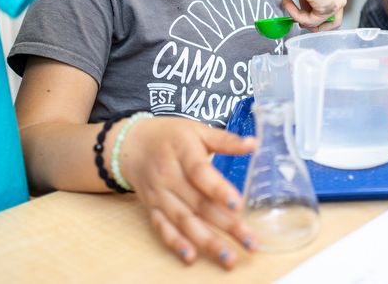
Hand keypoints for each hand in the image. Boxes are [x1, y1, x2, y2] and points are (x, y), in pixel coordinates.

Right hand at [118, 117, 256, 268]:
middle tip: (250, 241)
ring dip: (206, 241)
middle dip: (226, 224)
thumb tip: (254, 144)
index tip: (238, 205)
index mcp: (183, 152)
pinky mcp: (153, 209)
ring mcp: (159, 195)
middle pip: (198, 203)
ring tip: (228, 257)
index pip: (200, 173)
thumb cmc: (171, 136)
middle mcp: (169, 176)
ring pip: (184, 221)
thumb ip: (225, 140)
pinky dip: (176, 243)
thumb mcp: (197, 130)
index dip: (218, 189)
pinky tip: (191, 256)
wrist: (133, 144)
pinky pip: (163, 228)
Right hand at [285, 0, 345, 29]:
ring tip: (289, 7)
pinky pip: (310, 21)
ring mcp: (336, 4)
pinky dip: (296, 16)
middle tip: (300, 23)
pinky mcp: (327, 9)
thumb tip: (302, 11)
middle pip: (332, 22)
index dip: (317, 17)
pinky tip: (288, 3)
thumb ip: (307, 1)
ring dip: (302, 20)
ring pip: (320, 24)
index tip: (303, 16)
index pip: (331, 10)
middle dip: (315, 26)